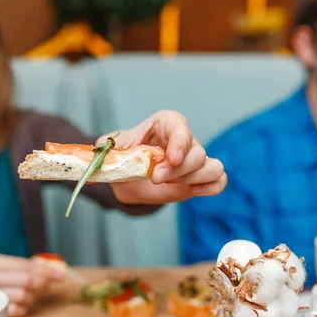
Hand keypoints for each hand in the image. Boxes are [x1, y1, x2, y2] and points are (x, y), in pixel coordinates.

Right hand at [0, 253, 63, 316]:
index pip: (27, 264)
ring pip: (23, 296)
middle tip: (45, 288)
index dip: (48, 271)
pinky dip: (19, 310)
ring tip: (25, 298)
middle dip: (42, 285)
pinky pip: (12, 311)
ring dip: (30, 300)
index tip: (61, 275)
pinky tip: (16, 307)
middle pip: (28, 280)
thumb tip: (45, 269)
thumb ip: (13, 268)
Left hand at [97, 110, 226, 203]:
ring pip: (211, 165)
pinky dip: (211, 187)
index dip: (179, 141)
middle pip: (196, 152)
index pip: (179, 125)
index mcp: (163, 124)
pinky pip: (218, 180)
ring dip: (192, 178)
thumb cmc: (121, 156)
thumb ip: (106, 151)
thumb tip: (98, 164)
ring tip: (168, 184)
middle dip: (177, 169)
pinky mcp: (199, 178)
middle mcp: (183, 139)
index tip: (171, 158)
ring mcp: (194, 159)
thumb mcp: (109, 149)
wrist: (126, 176)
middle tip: (155, 178)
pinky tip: (192, 192)